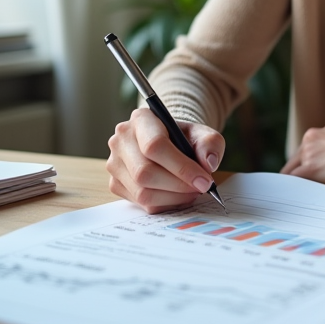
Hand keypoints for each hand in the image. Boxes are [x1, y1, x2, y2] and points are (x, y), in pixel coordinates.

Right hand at [106, 107, 224, 213]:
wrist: (169, 143)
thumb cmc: (184, 138)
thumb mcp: (202, 134)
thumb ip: (210, 144)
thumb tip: (208, 163)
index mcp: (141, 119)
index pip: (155, 145)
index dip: (181, 167)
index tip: (205, 180)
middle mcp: (121, 140)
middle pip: (145, 172)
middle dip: (178, 185)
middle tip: (201, 188)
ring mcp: (115, 163)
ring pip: (142, 192)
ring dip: (173, 198)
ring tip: (191, 192)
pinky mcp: (116, 184)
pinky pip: (141, 203)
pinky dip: (165, 204)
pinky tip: (178, 195)